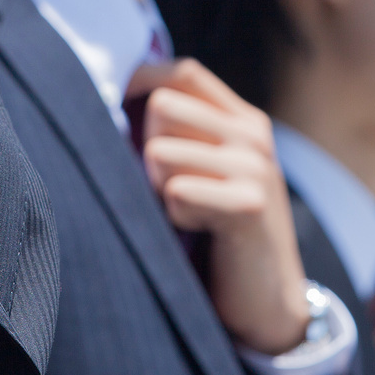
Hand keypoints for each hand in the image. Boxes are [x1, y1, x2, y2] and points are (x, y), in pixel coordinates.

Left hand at [130, 58, 309, 354]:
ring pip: (159, 152)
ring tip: (185, 212)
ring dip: (157, 188)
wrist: (265, 302)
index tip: (118, 116)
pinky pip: (176, 192)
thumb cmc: (215, 232)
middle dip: (145, 146)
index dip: (141, 86)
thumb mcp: (203, 170)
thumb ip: (175, 132)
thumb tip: (108, 95)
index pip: (182, 72)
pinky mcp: (249, 206)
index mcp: (243, 120)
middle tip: (165, 187)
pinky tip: (197, 232)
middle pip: (161, 106)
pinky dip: (173, 217)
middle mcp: (253, 136)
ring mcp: (255, 168)